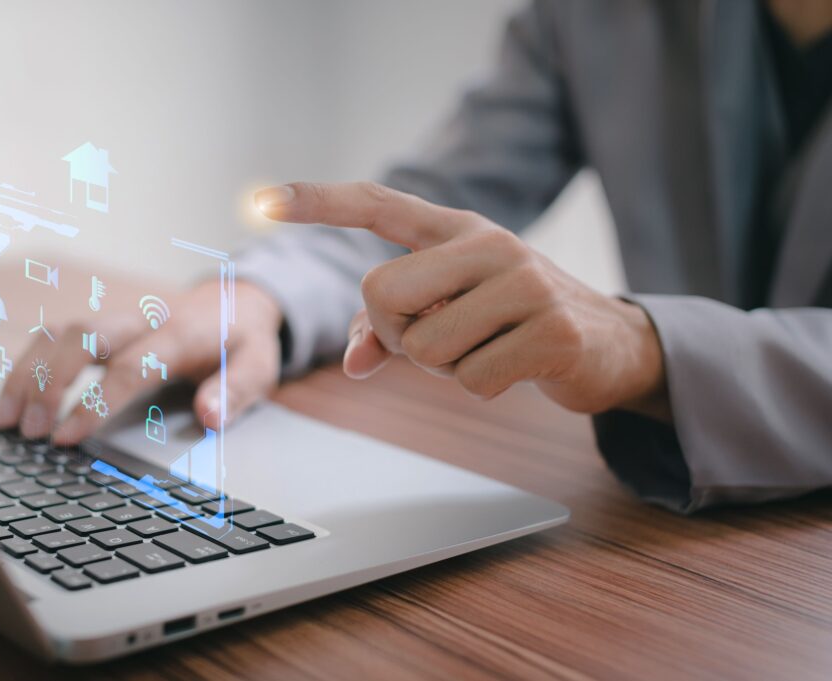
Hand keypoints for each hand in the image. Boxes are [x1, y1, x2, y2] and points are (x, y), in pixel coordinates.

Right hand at [0, 279, 283, 443]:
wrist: (235, 301)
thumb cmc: (243, 340)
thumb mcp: (259, 366)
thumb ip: (236, 390)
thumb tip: (208, 417)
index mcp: (180, 332)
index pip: (130, 366)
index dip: (95, 402)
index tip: (65, 437)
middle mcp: (141, 317)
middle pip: (82, 337)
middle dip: (50, 382)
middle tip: (30, 431)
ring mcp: (117, 316)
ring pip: (60, 332)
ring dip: (28, 373)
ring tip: (5, 421)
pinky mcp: (102, 323)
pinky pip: (55, 336)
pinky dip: (27, 365)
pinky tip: (11, 400)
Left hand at [255, 181, 669, 419]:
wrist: (607, 342)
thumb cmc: (509, 321)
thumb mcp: (450, 311)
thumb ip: (389, 328)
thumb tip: (351, 364)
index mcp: (456, 230)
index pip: (378, 203)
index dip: (318, 202)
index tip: (260, 200)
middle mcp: (488, 243)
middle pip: (381, 293)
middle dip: (396, 333)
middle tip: (438, 337)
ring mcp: (524, 282)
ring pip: (425, 346)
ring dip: (444, 367)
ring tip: (485, 348)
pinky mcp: (551, 330)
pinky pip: (472, 380)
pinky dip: (481, 387)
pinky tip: (514, 366)